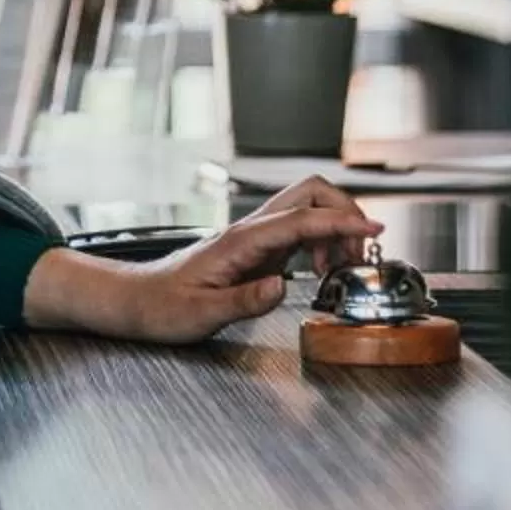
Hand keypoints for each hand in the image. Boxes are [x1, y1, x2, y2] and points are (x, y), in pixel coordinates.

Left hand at [22, 176, 382, 347]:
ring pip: (307, 210)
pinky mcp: (257, 250)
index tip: (373, 229)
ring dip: (336, 230)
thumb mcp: (200, 315)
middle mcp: (250, 231)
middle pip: (309, 194)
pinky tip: (323, 271)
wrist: (137, 301)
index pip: (301, 219)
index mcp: (240, 242)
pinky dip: (323, 244)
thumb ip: (244, 302)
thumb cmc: (162, 307)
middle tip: (362, 251)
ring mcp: (255, 238)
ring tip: (343, 268)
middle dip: (345, 211)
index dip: (341, 222)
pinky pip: (300, 233)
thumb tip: (281, 288)